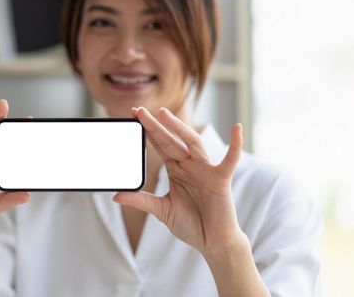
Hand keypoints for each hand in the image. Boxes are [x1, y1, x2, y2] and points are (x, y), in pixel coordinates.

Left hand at [113, 107, 244, 254]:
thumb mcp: (161, 210)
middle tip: (139, 111)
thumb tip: (116, 195)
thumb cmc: (190, 224)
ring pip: (193, 143)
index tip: (133, 116)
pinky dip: (235, 144)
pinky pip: (230, 159)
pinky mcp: (221, 179)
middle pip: (171, 139)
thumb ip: (141, 200)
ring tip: (164, 114)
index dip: (147, 131)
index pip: (159, 145)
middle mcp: (190, 164)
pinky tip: (237, 129)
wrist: (212, 242)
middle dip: (155, 125)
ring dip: (180, 128)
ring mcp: (206, 169)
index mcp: (176, 168)